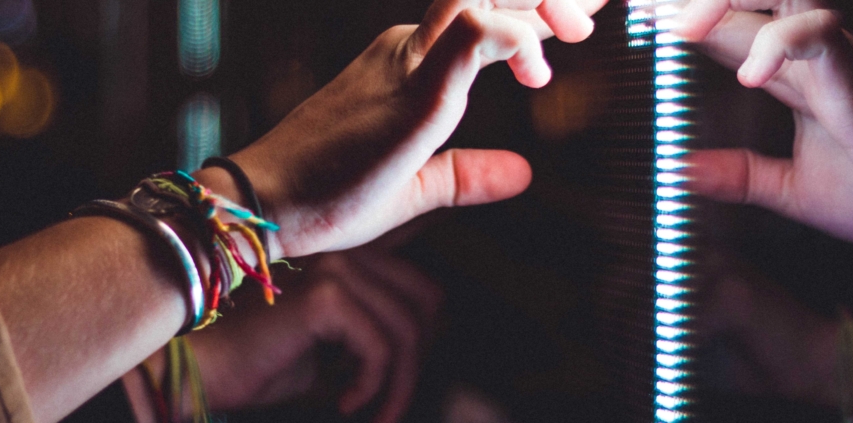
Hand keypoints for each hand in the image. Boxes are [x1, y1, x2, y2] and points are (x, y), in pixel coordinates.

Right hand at [184, 239, 443, 422]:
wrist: (196, 368)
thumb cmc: (257, 363)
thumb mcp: (331, 351)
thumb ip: (372, 341)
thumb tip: (420, 355)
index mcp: (350, 254)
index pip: (422, 284)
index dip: (429, 334)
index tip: (405, 380)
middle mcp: (346, 249)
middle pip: (427, 303)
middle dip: (417, 362)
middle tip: (392, 405)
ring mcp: (336, 267)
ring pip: (408, 329)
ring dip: (398, 384)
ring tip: (375, 413)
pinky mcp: (325, 296)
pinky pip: (379, 346)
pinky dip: (371, 384)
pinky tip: (345, 401)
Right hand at [197, 0, 608, 258]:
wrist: (265, 204)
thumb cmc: (327, 196)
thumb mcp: (415, 187)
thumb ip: (468, 175)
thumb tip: (524, 173)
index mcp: (409, 62)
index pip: (482, 13)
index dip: (536, 7)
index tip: (579, 18)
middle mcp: (409, 47)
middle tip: (588, 19)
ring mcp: (407, 61)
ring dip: (539, 4)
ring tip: (574, 35)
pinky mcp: (412, 90)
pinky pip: (475, 33)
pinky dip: (517, 39)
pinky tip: (536, 69)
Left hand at [673, 0, 852, 244]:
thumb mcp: (787, 190)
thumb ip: (738, 176)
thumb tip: (683, 172)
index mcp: (796, 72)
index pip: (734, 26)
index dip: (687, 17)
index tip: (642, 16)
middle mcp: (815, 54)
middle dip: (704, 0)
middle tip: (649, 10)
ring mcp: (838, 58)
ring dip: (729, 3)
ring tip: (682, 27)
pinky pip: (821, 34)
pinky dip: (781, 42)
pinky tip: (751, 73)